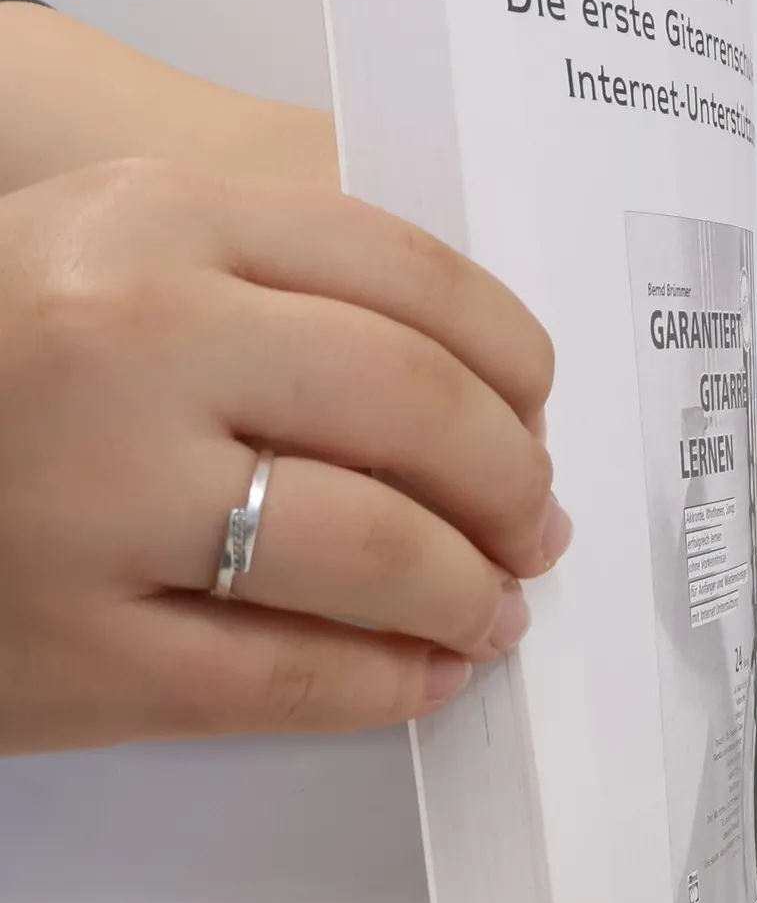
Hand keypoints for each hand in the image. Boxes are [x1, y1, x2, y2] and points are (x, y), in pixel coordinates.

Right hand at [0, 159, 566, 754]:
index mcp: (152, 218)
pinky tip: (428, 674)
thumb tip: (488, 387)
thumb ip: (278, 279)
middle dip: (512, 480)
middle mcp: (125, 340)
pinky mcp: (71, 651)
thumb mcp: (113, 250)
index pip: (408, 274)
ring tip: (494, 604)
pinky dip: (387, 684)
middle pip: (414, 409)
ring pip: (372, 553)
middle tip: (537, 521)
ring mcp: (91, 500)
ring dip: (468, 591)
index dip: (512, 358)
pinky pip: (286, 679)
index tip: (538, 407)